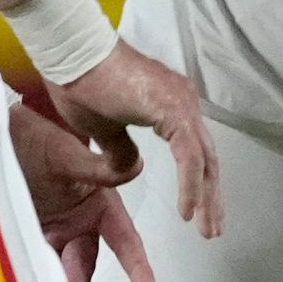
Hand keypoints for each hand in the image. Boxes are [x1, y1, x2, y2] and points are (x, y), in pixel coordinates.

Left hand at [4, 89, 157, 281]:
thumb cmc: (33, 134)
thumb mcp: (64, 151)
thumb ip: (96, 165)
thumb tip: (134, 169)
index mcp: (99, 204)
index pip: (123, 240)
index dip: (137, 265)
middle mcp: (78, 222)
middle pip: (84, 266)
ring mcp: (51, 231)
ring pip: (57, 271)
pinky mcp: (22, 235)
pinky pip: (28, 262)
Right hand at [50, 39, 224, 240]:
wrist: (70, 52)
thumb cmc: (81, 84)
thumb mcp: (103, 129)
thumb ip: (121, 150)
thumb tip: (133, 168)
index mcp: (172, 107)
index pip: (195, 153)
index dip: (199, 185)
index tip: (197, 214)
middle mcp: (184, 104)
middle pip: (207, 159)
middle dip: (210, 197)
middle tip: (212, 229)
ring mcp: (182, 103)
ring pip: (203, 160)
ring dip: (206, 197)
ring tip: (206, 228)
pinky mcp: (172, 108)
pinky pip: (188, 154)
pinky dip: (190, 183)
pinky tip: (187, 209)